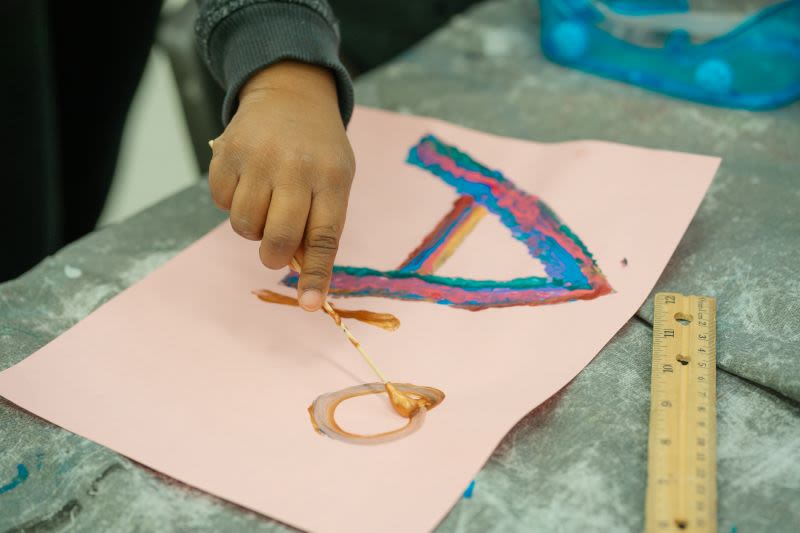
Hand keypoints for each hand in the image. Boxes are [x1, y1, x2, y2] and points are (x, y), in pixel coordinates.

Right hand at [208, 61, 354, 311]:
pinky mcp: (225, 153)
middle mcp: (294, 167)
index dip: (316, 275)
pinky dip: (232, 202)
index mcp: (330, 178)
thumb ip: (321, 224)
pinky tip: (247, 182)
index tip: (310, 305)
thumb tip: (300, 272)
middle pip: (277, 238)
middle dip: (274, 255)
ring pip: (244, 225)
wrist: (290, 94)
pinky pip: (220, 203)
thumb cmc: (318, 151)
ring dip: (253, 227)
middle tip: (275, 247)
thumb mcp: (335, 180)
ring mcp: (257, 158)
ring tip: (265, 203)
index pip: (324, 237)